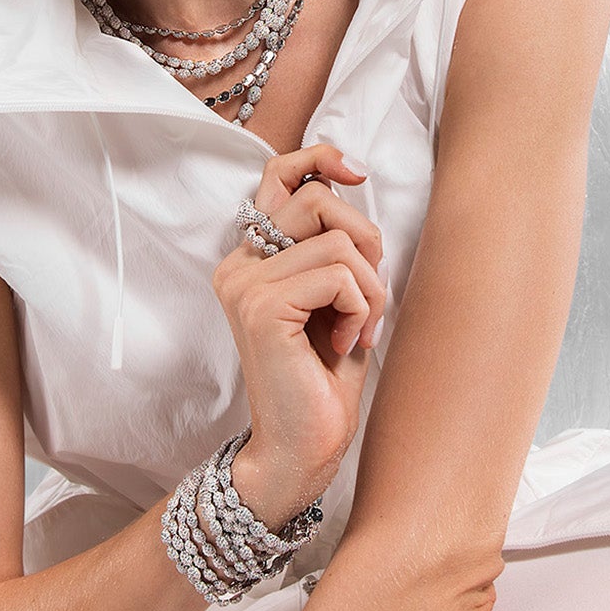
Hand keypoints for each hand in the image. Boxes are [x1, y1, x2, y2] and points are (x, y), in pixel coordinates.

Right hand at [211, 140, 387, 503]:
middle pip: (317, 199)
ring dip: (370, 289)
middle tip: (367, 297)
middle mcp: (239, 265)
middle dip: (366, 241)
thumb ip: (333, 249)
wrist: (302, 451)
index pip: (277, 177)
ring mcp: (246, 284)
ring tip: (357, 330)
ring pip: (339, 241)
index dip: (318, 159)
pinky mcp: (263, 307)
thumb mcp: (335, 300)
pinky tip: (345, 346)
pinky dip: (361, 309)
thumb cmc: (323, 382)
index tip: (355, 171)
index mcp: (251, 261)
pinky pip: (339, 275)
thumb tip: (351, 188)